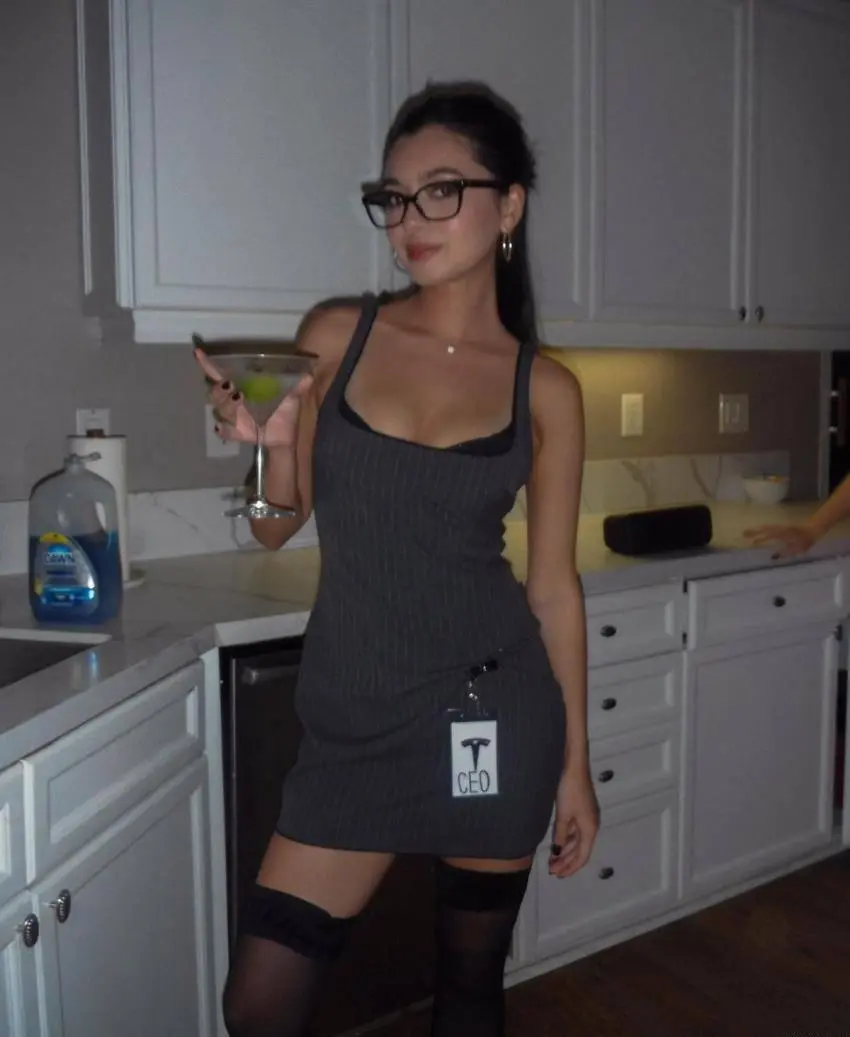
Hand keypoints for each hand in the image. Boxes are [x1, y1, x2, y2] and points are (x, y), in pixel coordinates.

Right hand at [193, 347, 312, 449]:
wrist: (287, 435)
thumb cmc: (284, 410)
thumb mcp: (292, 396)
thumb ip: (297, 387)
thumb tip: (308, 377)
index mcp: (243, 386)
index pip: (221, 374)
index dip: (208, 364)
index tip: (199, 354)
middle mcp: (234, 401)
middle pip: (215, 393)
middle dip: (219, 390)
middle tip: (231, 387)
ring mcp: (234, 418)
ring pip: (219, 410)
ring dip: (226, 406)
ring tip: (240, 400)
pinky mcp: (238, 433)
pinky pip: (225, 432)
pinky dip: (226, 430)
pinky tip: (234, 428)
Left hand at [548, 763, 599, 878]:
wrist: (574, 767)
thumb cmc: (570, 790)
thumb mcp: (563, 815)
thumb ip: (560, 834)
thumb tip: (557, 852)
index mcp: (590, 829)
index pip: (582, 856)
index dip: (571, 868)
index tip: (558, 875)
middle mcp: (591, 826)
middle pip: (580, 851)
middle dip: (566, 862)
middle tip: (552, 871)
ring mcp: (587, 818)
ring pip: (577, 841)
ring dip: (565, 852)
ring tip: (553, 860)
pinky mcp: (581, 810)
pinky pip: (575, 831)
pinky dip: (566, 840)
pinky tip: (557, 843)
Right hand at [742, 524, 816, 557]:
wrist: (813, 529)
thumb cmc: (806, 540)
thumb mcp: (798, 548)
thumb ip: (786, 552)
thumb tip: (773, 557)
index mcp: (784, 534)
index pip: (769, 536)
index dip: (760, 539)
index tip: (751, 542)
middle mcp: (780, 529)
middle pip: (765, 529)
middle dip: (753, 532)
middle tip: (742, 534)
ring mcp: (780, 527)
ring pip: (766, 527)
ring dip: (756, 529)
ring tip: (746, 532)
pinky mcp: (781, 527)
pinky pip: (769, 527)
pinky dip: (762, 528)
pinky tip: (758, 530)